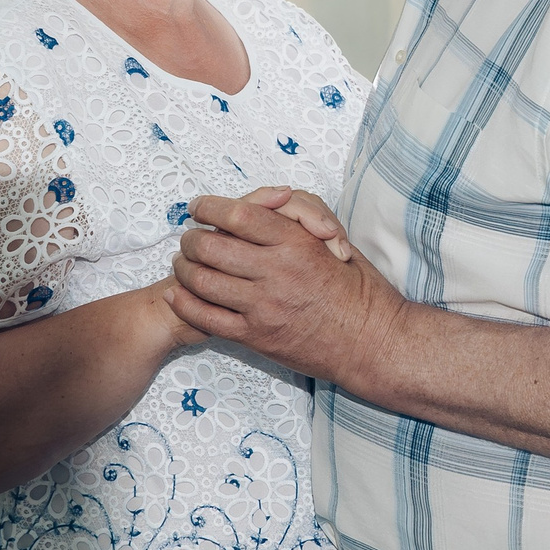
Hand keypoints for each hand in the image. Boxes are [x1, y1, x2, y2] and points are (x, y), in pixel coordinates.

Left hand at [169, 192, 403, 385]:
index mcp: (297, 244)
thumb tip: (271, 205)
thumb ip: (303, 222)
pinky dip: (186, 303)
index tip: (199, 206)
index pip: (238, 215)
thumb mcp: (338, 245)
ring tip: (183, 263)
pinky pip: (208, 318)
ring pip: (204, 281)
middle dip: (192, 238)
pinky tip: (177, 294)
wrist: (372, 345)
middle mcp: (276, 272)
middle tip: (189, 237)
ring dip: (186, 269)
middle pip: (212, 246)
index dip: (210, 207)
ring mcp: (263, 307)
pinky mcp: (257, 337)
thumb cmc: (361, 293)